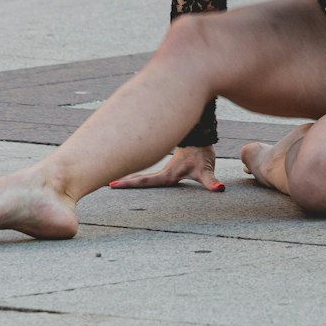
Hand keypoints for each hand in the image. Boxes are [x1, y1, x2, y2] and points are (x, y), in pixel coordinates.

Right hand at [109, 146, 223, 191]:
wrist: (201, 136)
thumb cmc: (202, 153)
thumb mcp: (207, 170)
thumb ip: (212, 181)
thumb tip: (219, 189)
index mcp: (167, 175)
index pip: (145, 181)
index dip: (128, 184)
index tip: (111, 184)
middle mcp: (162, 171)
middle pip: (140, 178)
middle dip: (124, 182)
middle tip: (105, 185)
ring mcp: (163, 166)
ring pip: (142, 171)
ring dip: (129, 176)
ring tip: (112, 181)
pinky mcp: (166, 162)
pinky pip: (149, 167)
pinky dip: (139, 172)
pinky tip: (133, 174)